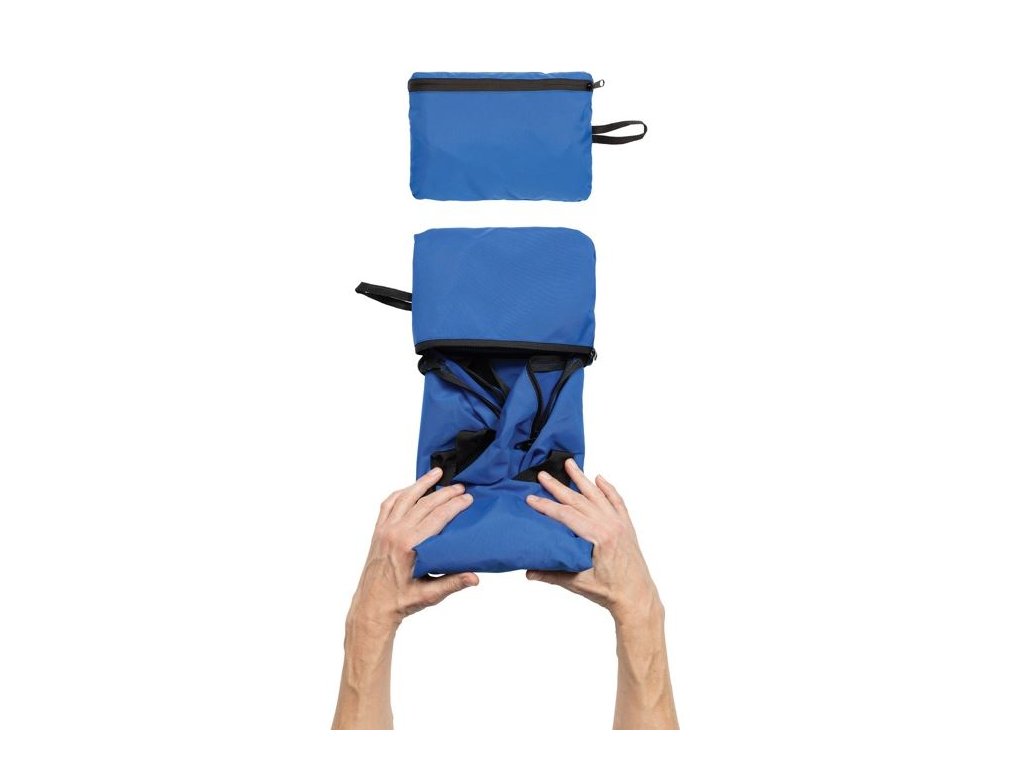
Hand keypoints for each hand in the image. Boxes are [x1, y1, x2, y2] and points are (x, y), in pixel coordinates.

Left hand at [347, 466, 478, 634]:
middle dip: (444, 493)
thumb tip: (474, 577)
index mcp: (408, 546)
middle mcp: (394, 533)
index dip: (454, 505)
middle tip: (461, 487)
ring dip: (422, 484)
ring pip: (405, 498)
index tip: (468, 498)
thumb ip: (452, 583)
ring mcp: (384, 530)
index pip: (436, 518)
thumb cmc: (398, 602)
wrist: (371, 607)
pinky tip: (411, 488)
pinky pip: (388, 505)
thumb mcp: (428, 595)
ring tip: (437, 473)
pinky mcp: (378, 532)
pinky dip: (401, 493)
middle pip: (424, 504)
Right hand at [525, 459, 661, 625]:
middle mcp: (611, 525)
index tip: (531, 498)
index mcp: (599, 537)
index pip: (567, 515)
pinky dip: (608, 489)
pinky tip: (599, 479)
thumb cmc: (611, 592)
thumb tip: (528, 571)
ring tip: (569, 464)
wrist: (637, 598)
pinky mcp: (626, 526)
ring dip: (582, 479)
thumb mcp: (579, 584)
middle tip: (543, 475)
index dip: (546, 506)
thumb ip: (552, 575)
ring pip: (597, 495)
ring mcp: (620, 523)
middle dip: (559, 487)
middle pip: (579, 500)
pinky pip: (617, 502)